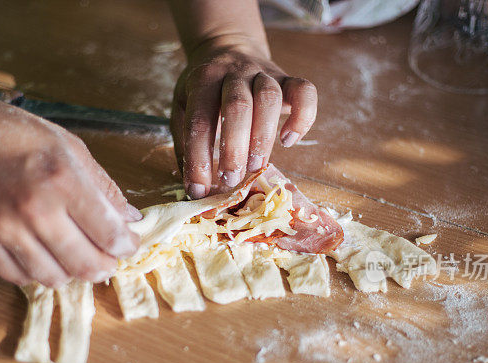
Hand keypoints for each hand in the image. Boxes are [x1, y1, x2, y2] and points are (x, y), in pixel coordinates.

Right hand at [0, 93, 140, 287]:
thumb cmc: (12, 135)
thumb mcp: (68, 147)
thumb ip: (103, 186)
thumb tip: (131, 219)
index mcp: (63, 179)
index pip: (110, 234)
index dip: (126, 246)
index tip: (127, 245)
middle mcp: (34, 209)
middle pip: (86, 266)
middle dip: (104, 267)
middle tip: (106, 260)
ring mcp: (3, 229)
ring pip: (54, 278)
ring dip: (70, 271)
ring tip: (70, 254)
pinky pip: (19, 278)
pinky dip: (36, 271)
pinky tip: (39, 253)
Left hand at [170, 40, 317, 197]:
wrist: (227, 46)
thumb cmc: (204, 88)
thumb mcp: (183, 106)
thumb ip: (186, 142)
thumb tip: (194, 187)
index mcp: (202, 80)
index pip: (199, 121)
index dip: (198, 159)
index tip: (199, 190)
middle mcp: (234, 73)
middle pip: (237, 107)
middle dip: (234, 149)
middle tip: (231, 180)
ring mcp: (263, 73)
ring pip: (269, 98)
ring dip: (263, 137)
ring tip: (256, 167)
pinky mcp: (287, 78)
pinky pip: (305, 91)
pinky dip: (302, 117)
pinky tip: (288, 140)